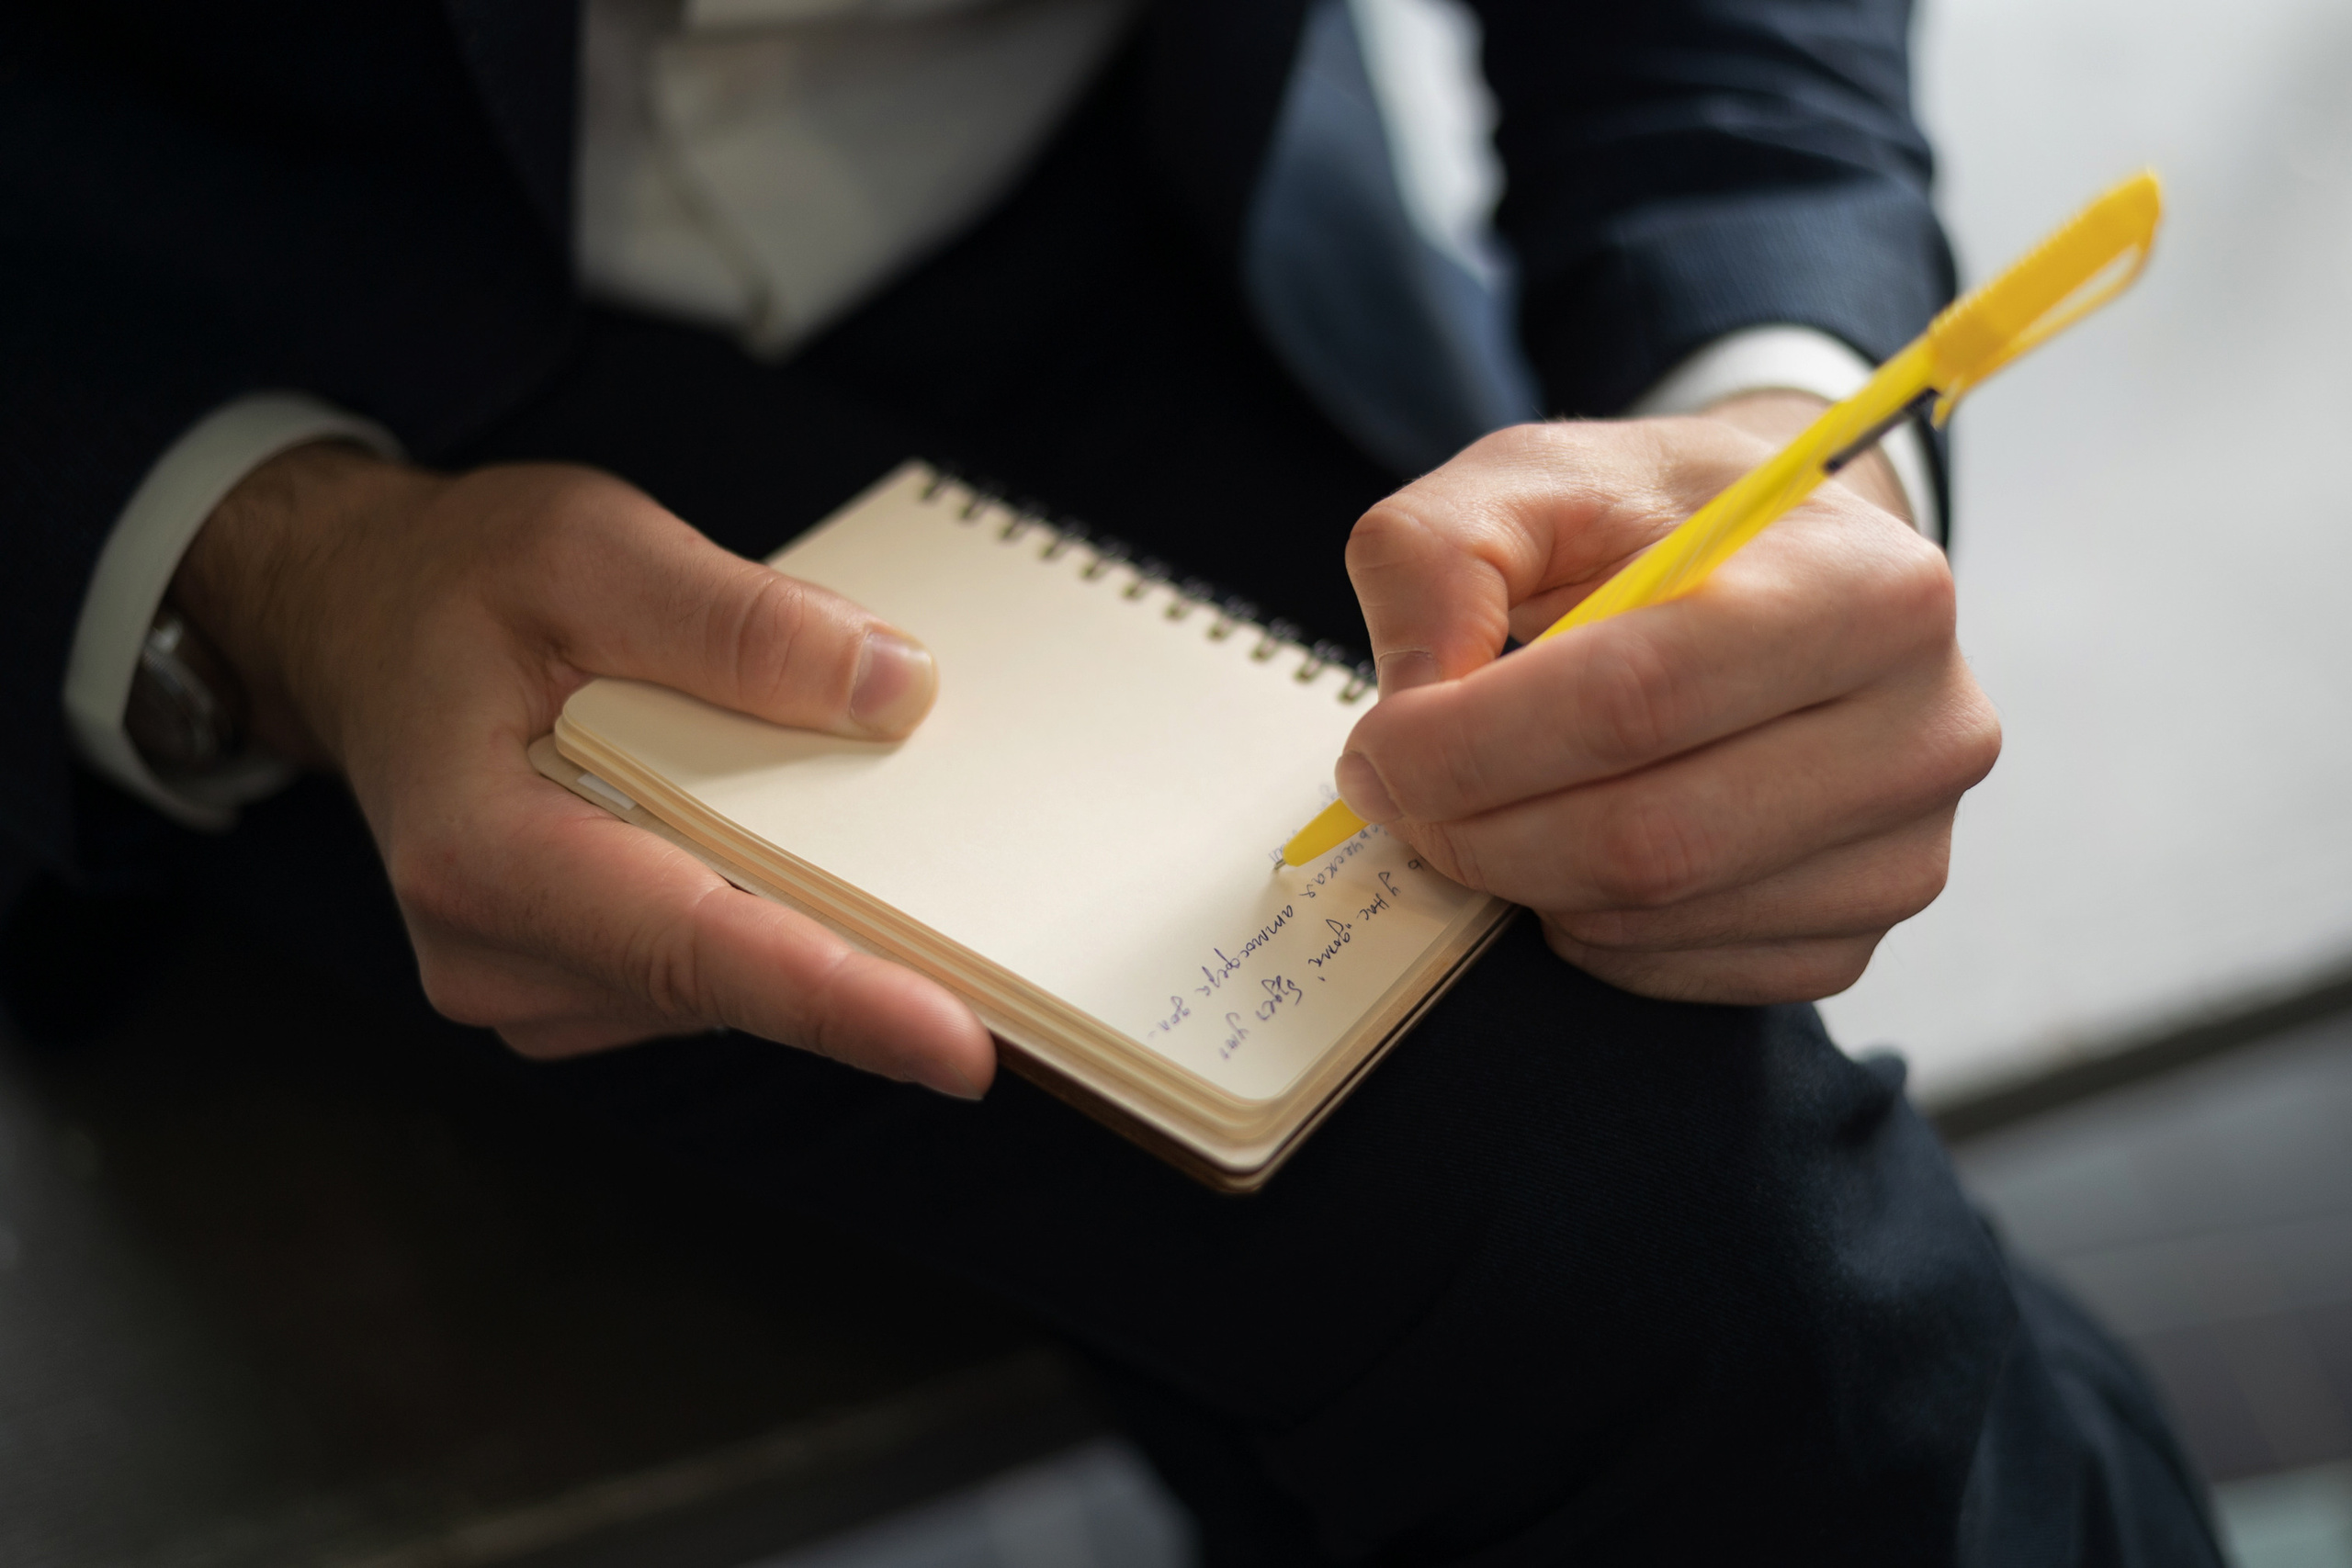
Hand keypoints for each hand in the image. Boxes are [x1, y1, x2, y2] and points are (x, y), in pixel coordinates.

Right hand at [173, 445, 995, 1093]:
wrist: (362, 625)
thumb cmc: (458, 585)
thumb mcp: (589, 545)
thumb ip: (738, 621)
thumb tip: (893, 687)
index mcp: (480, 850)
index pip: (692, 945)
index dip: (838, 1000)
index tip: (963, 1045)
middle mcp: (496, 953)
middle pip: (732, 976)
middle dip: (871, 947)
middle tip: (1004, 918)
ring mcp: (535, 984)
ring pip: (734, 980)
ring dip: (824, 918)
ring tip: (869, 820)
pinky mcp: (582, 984)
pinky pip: (717, 968)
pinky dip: (780, 913)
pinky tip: (803, 845)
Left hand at [1333, 399, 1999, 1004]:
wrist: (1776, 575)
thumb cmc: (1652, 525)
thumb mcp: (1529, 477)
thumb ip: (1438, 553)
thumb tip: (1415, 696)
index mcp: (1867, 584)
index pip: (1637, 699)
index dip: (1470, 742)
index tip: (1376, 743)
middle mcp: (1925, 727)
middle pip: (1645, 835)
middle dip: (1475, 829)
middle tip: (1394, 794)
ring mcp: (1905, 850)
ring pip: (1648, 915)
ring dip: (1516, 876)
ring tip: (1480, 800)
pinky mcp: (1853, 937)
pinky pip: (1670, 970)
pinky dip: (1577, 924)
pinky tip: (1565, 846)